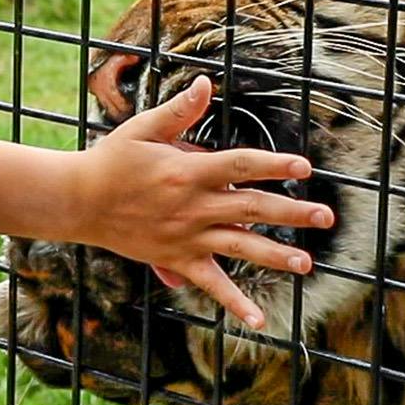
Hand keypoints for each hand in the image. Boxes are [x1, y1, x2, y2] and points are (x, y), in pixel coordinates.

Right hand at [69, 75, 333, 327]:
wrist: (79, 201)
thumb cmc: (112, 160)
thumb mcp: (142, 128)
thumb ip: (178, 110)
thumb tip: (205, 83)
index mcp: (188, 171)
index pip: (240, 165)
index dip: (273, 165)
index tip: (304, 168)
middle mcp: (194, 206)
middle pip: (251, 208)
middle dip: (291, 213)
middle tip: (325, 217)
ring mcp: (187, 237)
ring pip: (240, 247)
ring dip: (275, 256)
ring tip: (307, 262)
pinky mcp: (178, 260)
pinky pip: (211, 284)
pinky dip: (235, 303)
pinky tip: (259, 321)